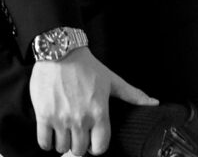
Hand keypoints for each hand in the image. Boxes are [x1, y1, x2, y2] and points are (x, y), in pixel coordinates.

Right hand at [30, 48, 157, 155]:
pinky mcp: (44, 116)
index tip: (92, 140)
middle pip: (80, 150)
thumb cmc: (87, 66)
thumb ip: (133, 95)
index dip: (97, 146)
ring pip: (62, 148)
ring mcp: (61, 119)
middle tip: (78, 133)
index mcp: (99, 112)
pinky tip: (51, 131)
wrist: (60, 51)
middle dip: (79, 144)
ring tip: (64, 129)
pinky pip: (43, 143)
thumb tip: (154, 103)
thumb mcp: (112, 80)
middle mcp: (80, 119)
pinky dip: (47, 142)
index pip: (100, 147)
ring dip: (63, 142)